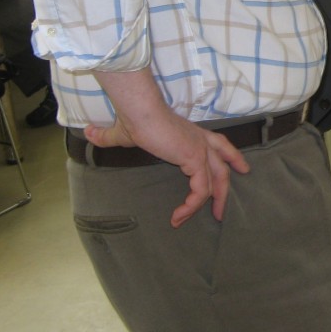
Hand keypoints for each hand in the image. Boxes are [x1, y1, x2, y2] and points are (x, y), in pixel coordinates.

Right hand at [89, 70, 250, 227]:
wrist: (138, 110)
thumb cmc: (133, 118)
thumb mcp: (121, 132)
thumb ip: (108, 136)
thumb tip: (88, 133)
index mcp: (192, 133)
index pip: (220, 145)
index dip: (232, 158)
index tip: (242, 169)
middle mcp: (201, 141)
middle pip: (224, 167)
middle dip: (224, 191)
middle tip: (221, 212)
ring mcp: (200, 149)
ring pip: (216, 182)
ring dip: (208, 204)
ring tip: (192, 221)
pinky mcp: (194, 159)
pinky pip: (201, 190)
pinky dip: (192, 206)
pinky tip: (178, 216)